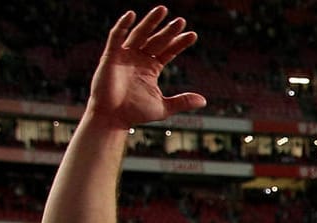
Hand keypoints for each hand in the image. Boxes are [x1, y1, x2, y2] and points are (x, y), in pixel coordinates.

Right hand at [87, 7, 206, 125]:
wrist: (112, 118)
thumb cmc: (135, 113)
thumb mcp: (163, 107)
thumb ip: (183, 101)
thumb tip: (204, 101)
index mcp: (151, 68)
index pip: (168, 51)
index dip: (179, 43)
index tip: (193, 35)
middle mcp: (139, 59)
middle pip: (156, 40)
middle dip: (168, 31)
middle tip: (181, 21)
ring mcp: (125, 56)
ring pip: (140, 34)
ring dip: (150, 22)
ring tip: (163, 10)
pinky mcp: (111, 56)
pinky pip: (116, 37)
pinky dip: (123, 25)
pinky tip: (131, 15)